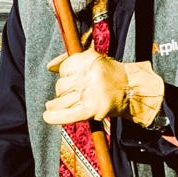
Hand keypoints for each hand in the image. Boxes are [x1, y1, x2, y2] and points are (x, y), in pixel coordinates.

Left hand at [42, 53, 166, 127]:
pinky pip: (67, 115)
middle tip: (74, 93)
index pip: (64, 69)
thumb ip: (68, 60)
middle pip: (61, 85)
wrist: (130, 89)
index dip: (65, 74)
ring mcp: (89, 94)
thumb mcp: (91, 59)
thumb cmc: (109, 74)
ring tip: (55, 105)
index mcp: (88, 60)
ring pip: (62, 100)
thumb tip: (50, 67)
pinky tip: (47, 116)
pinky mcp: (91, 110)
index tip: (72, 78)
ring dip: (57, 104)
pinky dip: (55, 117)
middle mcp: (88, 76)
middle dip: (63, 90)